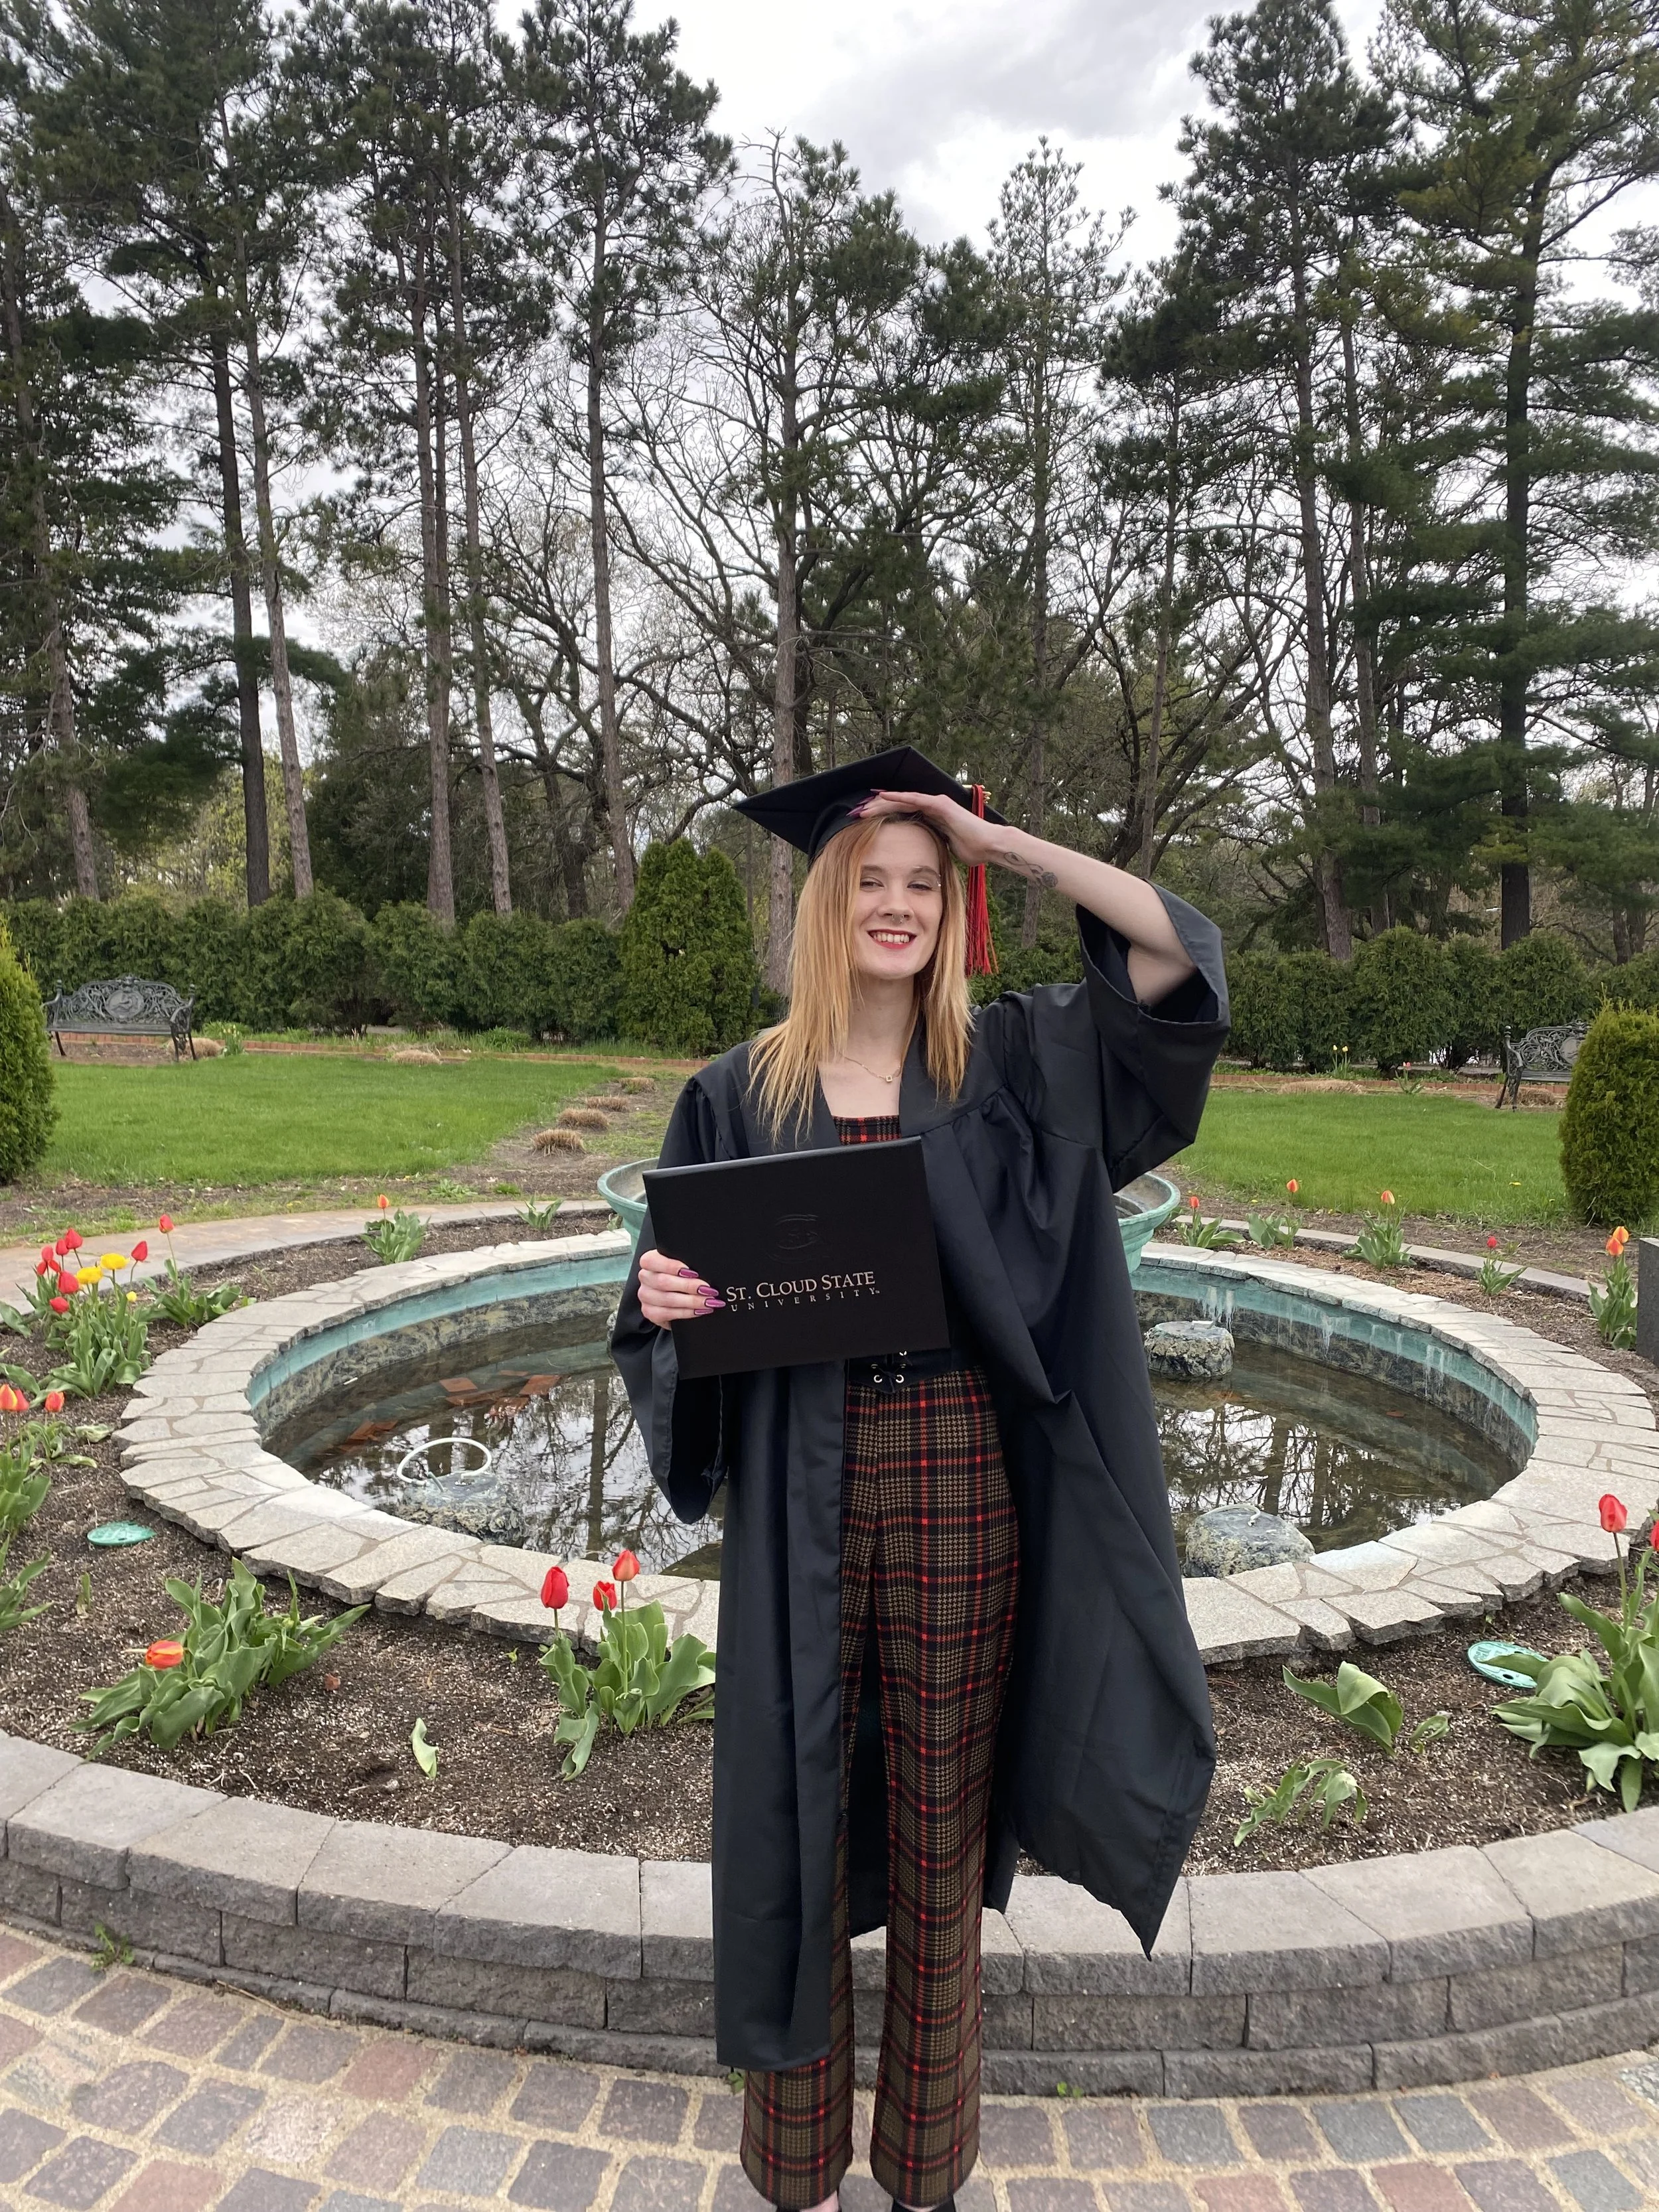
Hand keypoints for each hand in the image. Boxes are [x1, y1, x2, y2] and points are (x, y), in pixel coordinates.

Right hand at [637, 1247, 725, 1328]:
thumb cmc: (681, 1275)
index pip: (652, 1261)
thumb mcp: (683, 1265)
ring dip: (691, 1301)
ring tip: (709, 1301)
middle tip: (708, 1289)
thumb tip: (704, 1269)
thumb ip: (687, 1263)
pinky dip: (686, 1312)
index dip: (672, 1266)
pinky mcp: (649, 1312)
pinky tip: (699, 1311)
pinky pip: (667, 1314)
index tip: (693, 1272)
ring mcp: (645, 1296)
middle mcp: (645, 1278)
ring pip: (667, 1299)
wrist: (675, 1295)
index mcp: (649, 1261)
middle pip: (663, 1282)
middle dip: (689, 1286)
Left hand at [853, 788, 1005, 868]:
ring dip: (881, 803)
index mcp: (930, 817)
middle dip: (876, 809)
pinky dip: (898, 798)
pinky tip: (883, 797)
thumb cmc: (972, 850)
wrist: (989, 846)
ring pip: (902, 800)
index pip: (901, 814)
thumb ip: (934, 846)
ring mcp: (935, 803)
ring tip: (863, 807)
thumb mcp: (945, 848)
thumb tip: (923, 857)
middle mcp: (931, 807)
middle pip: (897, 805)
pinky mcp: (939, 804)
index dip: (882, 816)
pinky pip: (915, 799)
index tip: (864, 822)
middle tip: (856, 813)